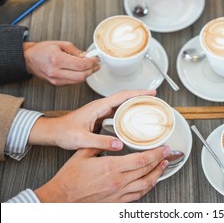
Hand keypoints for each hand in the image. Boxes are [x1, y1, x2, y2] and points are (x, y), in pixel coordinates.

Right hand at [23, 41, 99, 85]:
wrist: (28, 59)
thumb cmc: (42, 50)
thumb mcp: (60, 44)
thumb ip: (75, 51)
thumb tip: (88, 56)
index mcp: (57, 60)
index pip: (81, 65)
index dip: (92, 63)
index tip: (96, 59)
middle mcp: (56, 72)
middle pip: (81, 76)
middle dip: (92, 70)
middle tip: (96, 65)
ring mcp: (56, 80)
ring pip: (78, 81)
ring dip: (86, 74)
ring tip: (90, 67)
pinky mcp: (56, 84)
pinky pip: (72, 82)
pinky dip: (79, 77)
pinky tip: (80, 71)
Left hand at [28, 90, 156, 150]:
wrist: (54, 132)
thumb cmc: (64, 132)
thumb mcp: (81, 139)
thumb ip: (100, 141)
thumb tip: (118, 144)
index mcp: (98, 107)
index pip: (122, 96)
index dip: (138, 93)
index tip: (151, 93)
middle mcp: (101, 107)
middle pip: (125, 97)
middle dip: (141, 96)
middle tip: (155, 100)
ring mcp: (102, 111)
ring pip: (123, 104)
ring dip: (136, 104)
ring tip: (149, 108)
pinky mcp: (101, 118)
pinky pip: (119, 112)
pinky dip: (129, 112)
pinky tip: (135, 119)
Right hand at [34, 146, 170, 201]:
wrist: (61, 199)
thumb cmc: (70, 179)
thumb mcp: (83, 154)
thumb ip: (100, 144)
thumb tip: (111, 137)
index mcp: (112, 167)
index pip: (142, 160)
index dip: (156, 153)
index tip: (164, 148)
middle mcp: (118, 181)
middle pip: (147, 170)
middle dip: (160, 161)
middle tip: (168, 154)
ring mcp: (118, 193)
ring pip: (146, 184)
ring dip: (157, 174)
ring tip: (163, 166)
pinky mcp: (116, 202)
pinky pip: (137, 195)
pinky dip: (147, 187)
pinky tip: (151, 182)